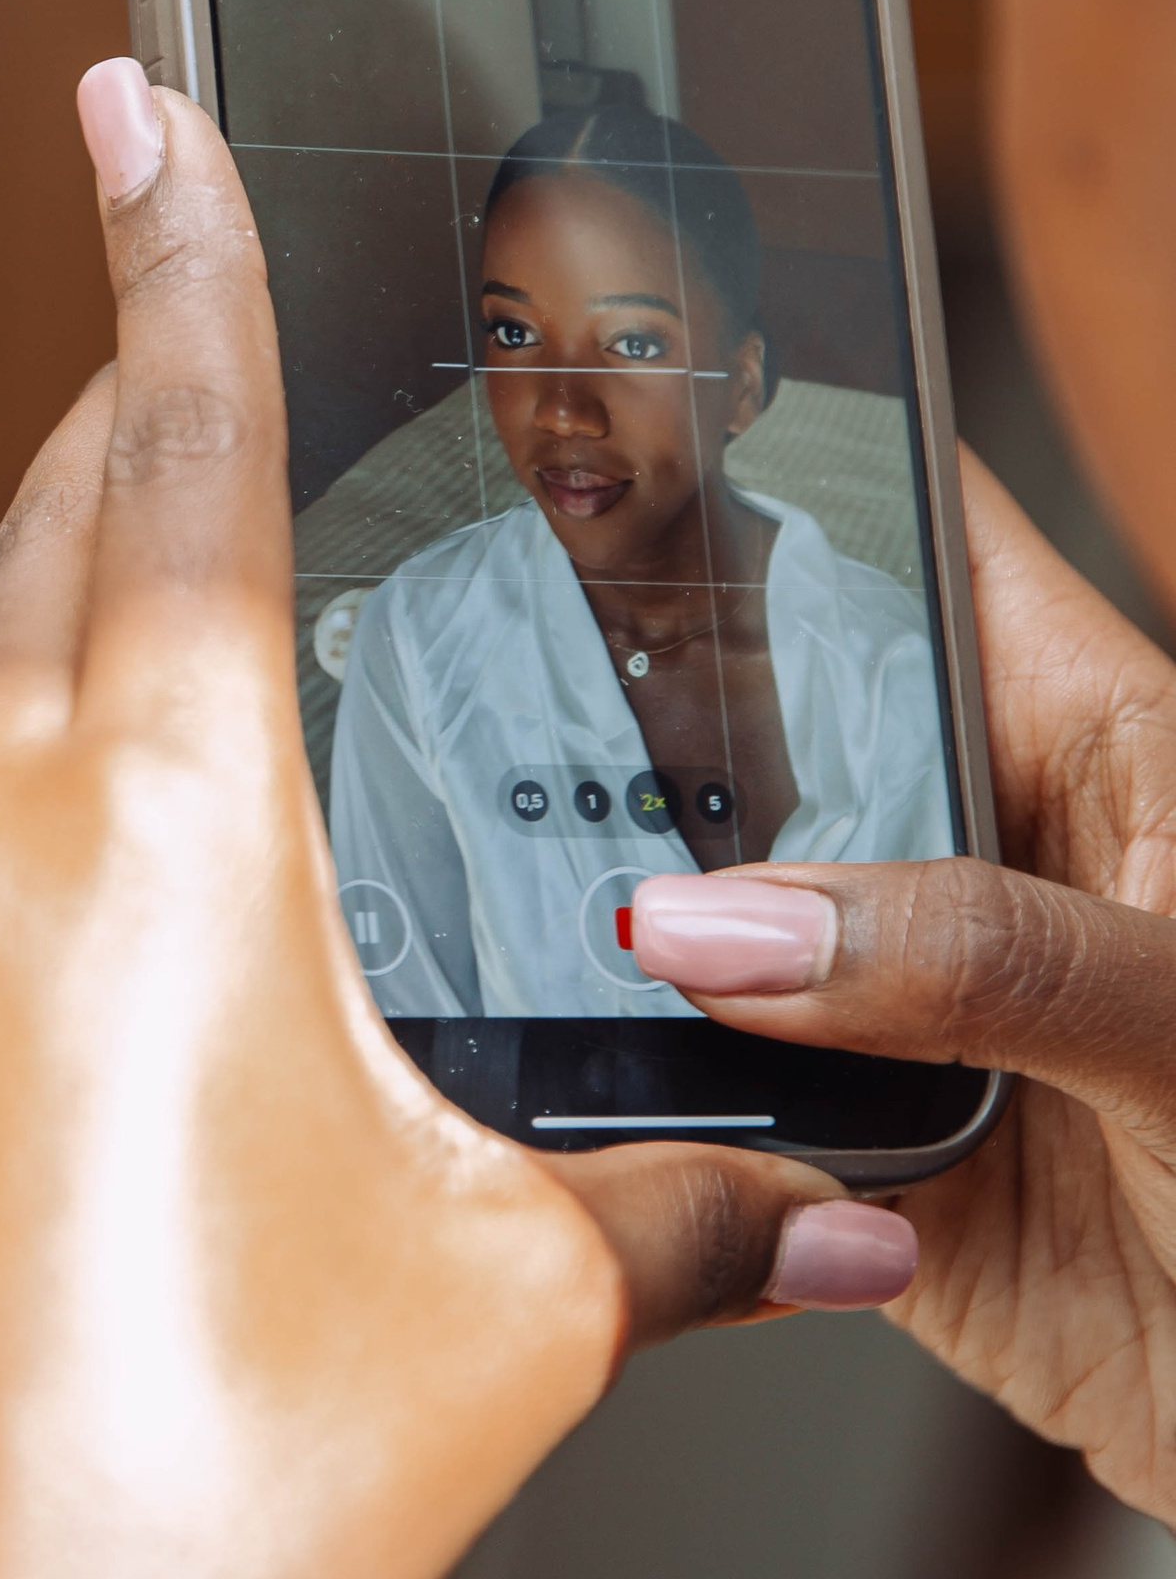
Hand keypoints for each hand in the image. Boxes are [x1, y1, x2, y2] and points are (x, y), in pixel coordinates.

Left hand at [0, 74, 904, 1578]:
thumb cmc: (223, 1505)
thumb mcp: (517, 1310)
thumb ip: (702, 1207)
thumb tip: (859, 1215)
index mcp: (160, 830)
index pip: (184, 456)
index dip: (177, 253)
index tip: (127, 94)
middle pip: (58, 538)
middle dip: (138, 421)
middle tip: (206, 347)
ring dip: (84, 625)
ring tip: (210, 637)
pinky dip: (29, 812)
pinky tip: (130, 920)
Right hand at [628, 454, 1175, 1518]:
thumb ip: (978, 956)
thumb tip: (722, 919)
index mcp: (1090, 738)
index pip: (922, 530)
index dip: (788, 447)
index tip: (621, 415)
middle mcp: (977, 856)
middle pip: (763, 713)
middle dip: (627, 705)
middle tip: (489, 706)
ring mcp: (905, 1006)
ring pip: (704, 925)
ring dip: (615, 942)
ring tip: (523, 927)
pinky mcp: (851, 1163)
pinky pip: (701, 1122)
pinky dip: (641, 1126)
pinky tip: (597, 1109)